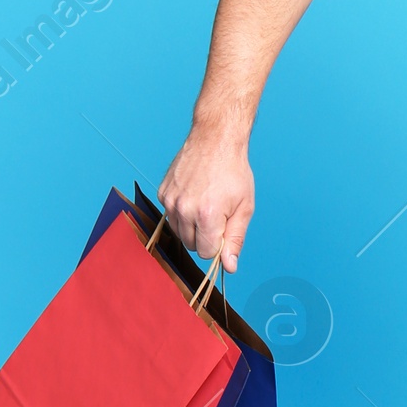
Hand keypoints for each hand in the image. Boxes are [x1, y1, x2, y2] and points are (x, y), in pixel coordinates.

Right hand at [158, 127, 254, 272]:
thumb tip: (229, 267)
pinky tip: (194, 194)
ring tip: (206, 204)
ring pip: (179, 232)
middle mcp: (184, 210)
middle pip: (192, 245)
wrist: (215, 139)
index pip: (207, 253)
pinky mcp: (162, 193)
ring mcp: (170, 201)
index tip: (225, 227)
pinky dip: (182, 212)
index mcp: (207, 215)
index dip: (219, 244)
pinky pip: (171, 216)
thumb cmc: (234, 172)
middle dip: (206, 236)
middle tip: (218, 214)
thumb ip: (235, 239)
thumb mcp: (244, 207)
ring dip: (192, 226)